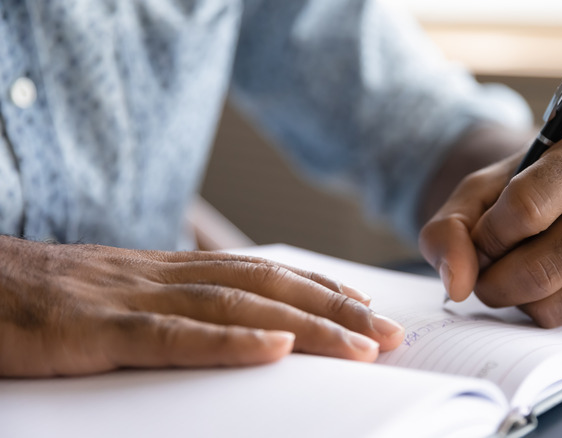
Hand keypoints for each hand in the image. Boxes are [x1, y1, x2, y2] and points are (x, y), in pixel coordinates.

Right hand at [0, 236, 403, 376]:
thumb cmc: (33, 300)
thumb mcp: (111, 301)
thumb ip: (165, 312)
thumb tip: (221, 332)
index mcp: (164, 271)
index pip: (260, 273)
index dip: (318, 289)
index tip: (365, 307)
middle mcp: (159, 275)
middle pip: (266, 286)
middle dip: (334, 309)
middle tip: (389, 333)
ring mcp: (128, 298)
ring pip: (235, 306)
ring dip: (306, 324)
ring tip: (361, 345)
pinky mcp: (92, 330)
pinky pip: (171, 334)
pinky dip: (229, 341)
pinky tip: (275, 347)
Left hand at [419, 129, 561, 327]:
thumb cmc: (520, 190)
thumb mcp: (475, 193)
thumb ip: (449, 230)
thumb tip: (459, 286)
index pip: (525, 211)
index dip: (487, 237)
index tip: (481, 238)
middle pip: (539, 270)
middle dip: (493, 281)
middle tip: (486, 269)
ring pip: (554, 305)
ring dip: (518, 299)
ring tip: (519, 268)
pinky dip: (548, 307)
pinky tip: (554, 277)